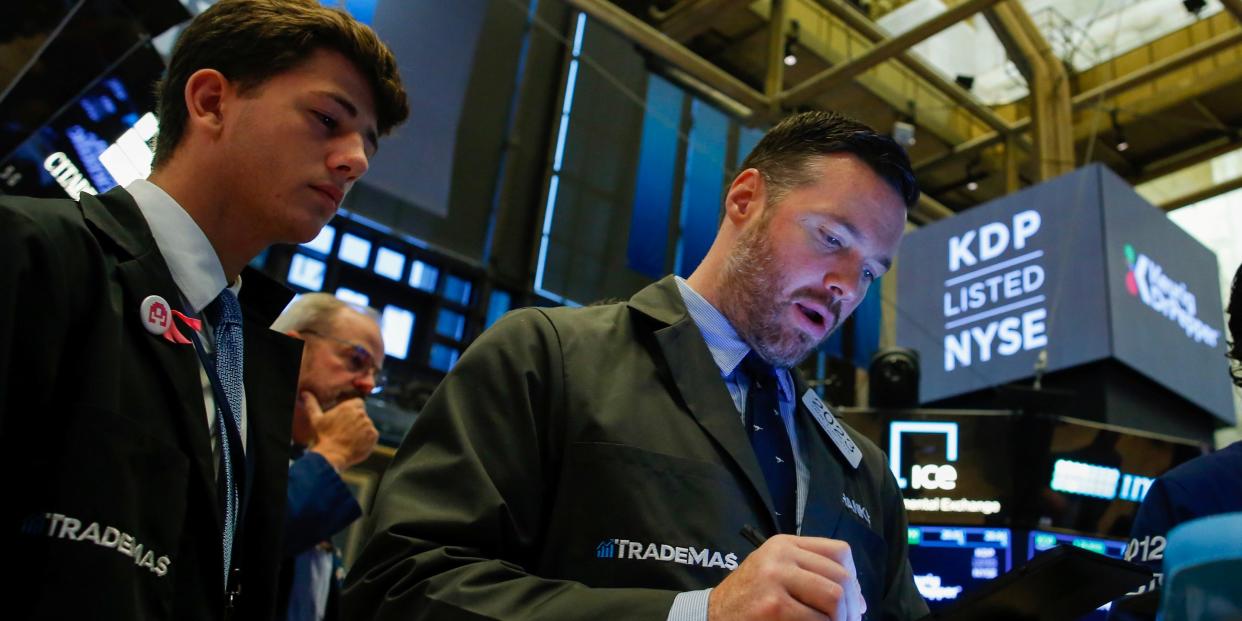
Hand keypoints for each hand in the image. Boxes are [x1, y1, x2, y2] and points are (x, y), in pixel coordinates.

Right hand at [303, 392, 378, 470]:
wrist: (332, 455)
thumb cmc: (323, 437)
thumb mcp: (316, 419)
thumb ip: (312, 404)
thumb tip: (305, 394)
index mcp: (349, 406)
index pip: (358, 402)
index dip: (353, 410)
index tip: (346, 418)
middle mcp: (361, 414)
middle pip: (362, 414)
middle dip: (356, 420)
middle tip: (346, 430)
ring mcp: (369, 425)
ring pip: (367, 425)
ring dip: (362, 430)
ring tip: (349, 438)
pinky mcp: (373, 436)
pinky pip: (372, 435)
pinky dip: (367, 439)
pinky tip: (356, 443)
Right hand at [708, 534, 864, 620]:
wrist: (712, 615)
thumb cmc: (749, 598)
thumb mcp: (776, 573)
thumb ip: (811, 576)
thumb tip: (858, 601)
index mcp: (784, 544)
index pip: (839, 551)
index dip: (854, 579)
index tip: (853, 601)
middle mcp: (780, 556)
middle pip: (841, 577)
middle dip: (851, 607)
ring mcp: (776, 580)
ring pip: (834, 599)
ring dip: (841, 620)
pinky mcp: (774, 607)